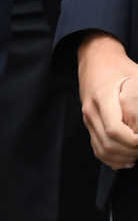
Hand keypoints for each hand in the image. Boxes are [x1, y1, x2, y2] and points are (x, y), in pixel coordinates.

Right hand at [77, 33, 137, 168]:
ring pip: (103, 149)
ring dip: (123, 157)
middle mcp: (92, 111)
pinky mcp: (89, 125)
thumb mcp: (137, 77)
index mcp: (103, 97)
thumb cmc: (120, 68)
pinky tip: (127, 160)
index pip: (114, 130)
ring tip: (137, 154)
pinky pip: (98, 148)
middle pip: (109, 143)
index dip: (133, 141)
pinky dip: (112, 159)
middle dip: (131, 150)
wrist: (96, 60)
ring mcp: (88, 119)